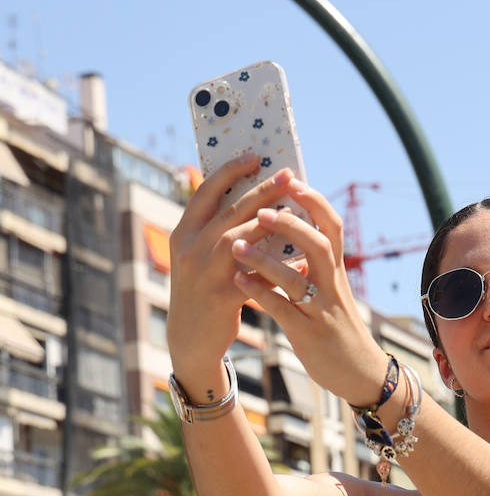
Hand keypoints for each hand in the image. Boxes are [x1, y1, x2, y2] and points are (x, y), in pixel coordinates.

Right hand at [167, 155, 291, 378]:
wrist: (192, 339)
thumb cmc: (204, 292)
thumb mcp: (202, 258)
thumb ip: (221, 232)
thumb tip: (258, 204)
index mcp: (182, 233)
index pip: (205, 192)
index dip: (229, 171)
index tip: (256, 156)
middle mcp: (188, 248)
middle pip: (229, 210)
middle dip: (261, 190)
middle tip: (288, 174)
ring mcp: (202, 272)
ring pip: (239, 236)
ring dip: (270, 219)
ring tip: (296, 207)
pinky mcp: (221, 295)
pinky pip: (255, 272)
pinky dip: (277, 261)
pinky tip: (300, 253)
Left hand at [227, 180, 391, 404]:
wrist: (359, 372)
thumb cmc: (337, 326)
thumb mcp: (329, 291)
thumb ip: (310, 265)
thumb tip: (288, 234)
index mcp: (336, 271)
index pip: (332, 228)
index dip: (315, 202)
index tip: (293, 179)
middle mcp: (332, 285)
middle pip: (319, 245)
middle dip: (292, 224)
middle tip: (264, 209)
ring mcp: (321, 310)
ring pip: (297, 278)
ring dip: (266, 259)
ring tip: (237, 244)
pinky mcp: (309, 333)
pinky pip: (283, 309)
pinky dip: (261, 293)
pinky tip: (238, 281)